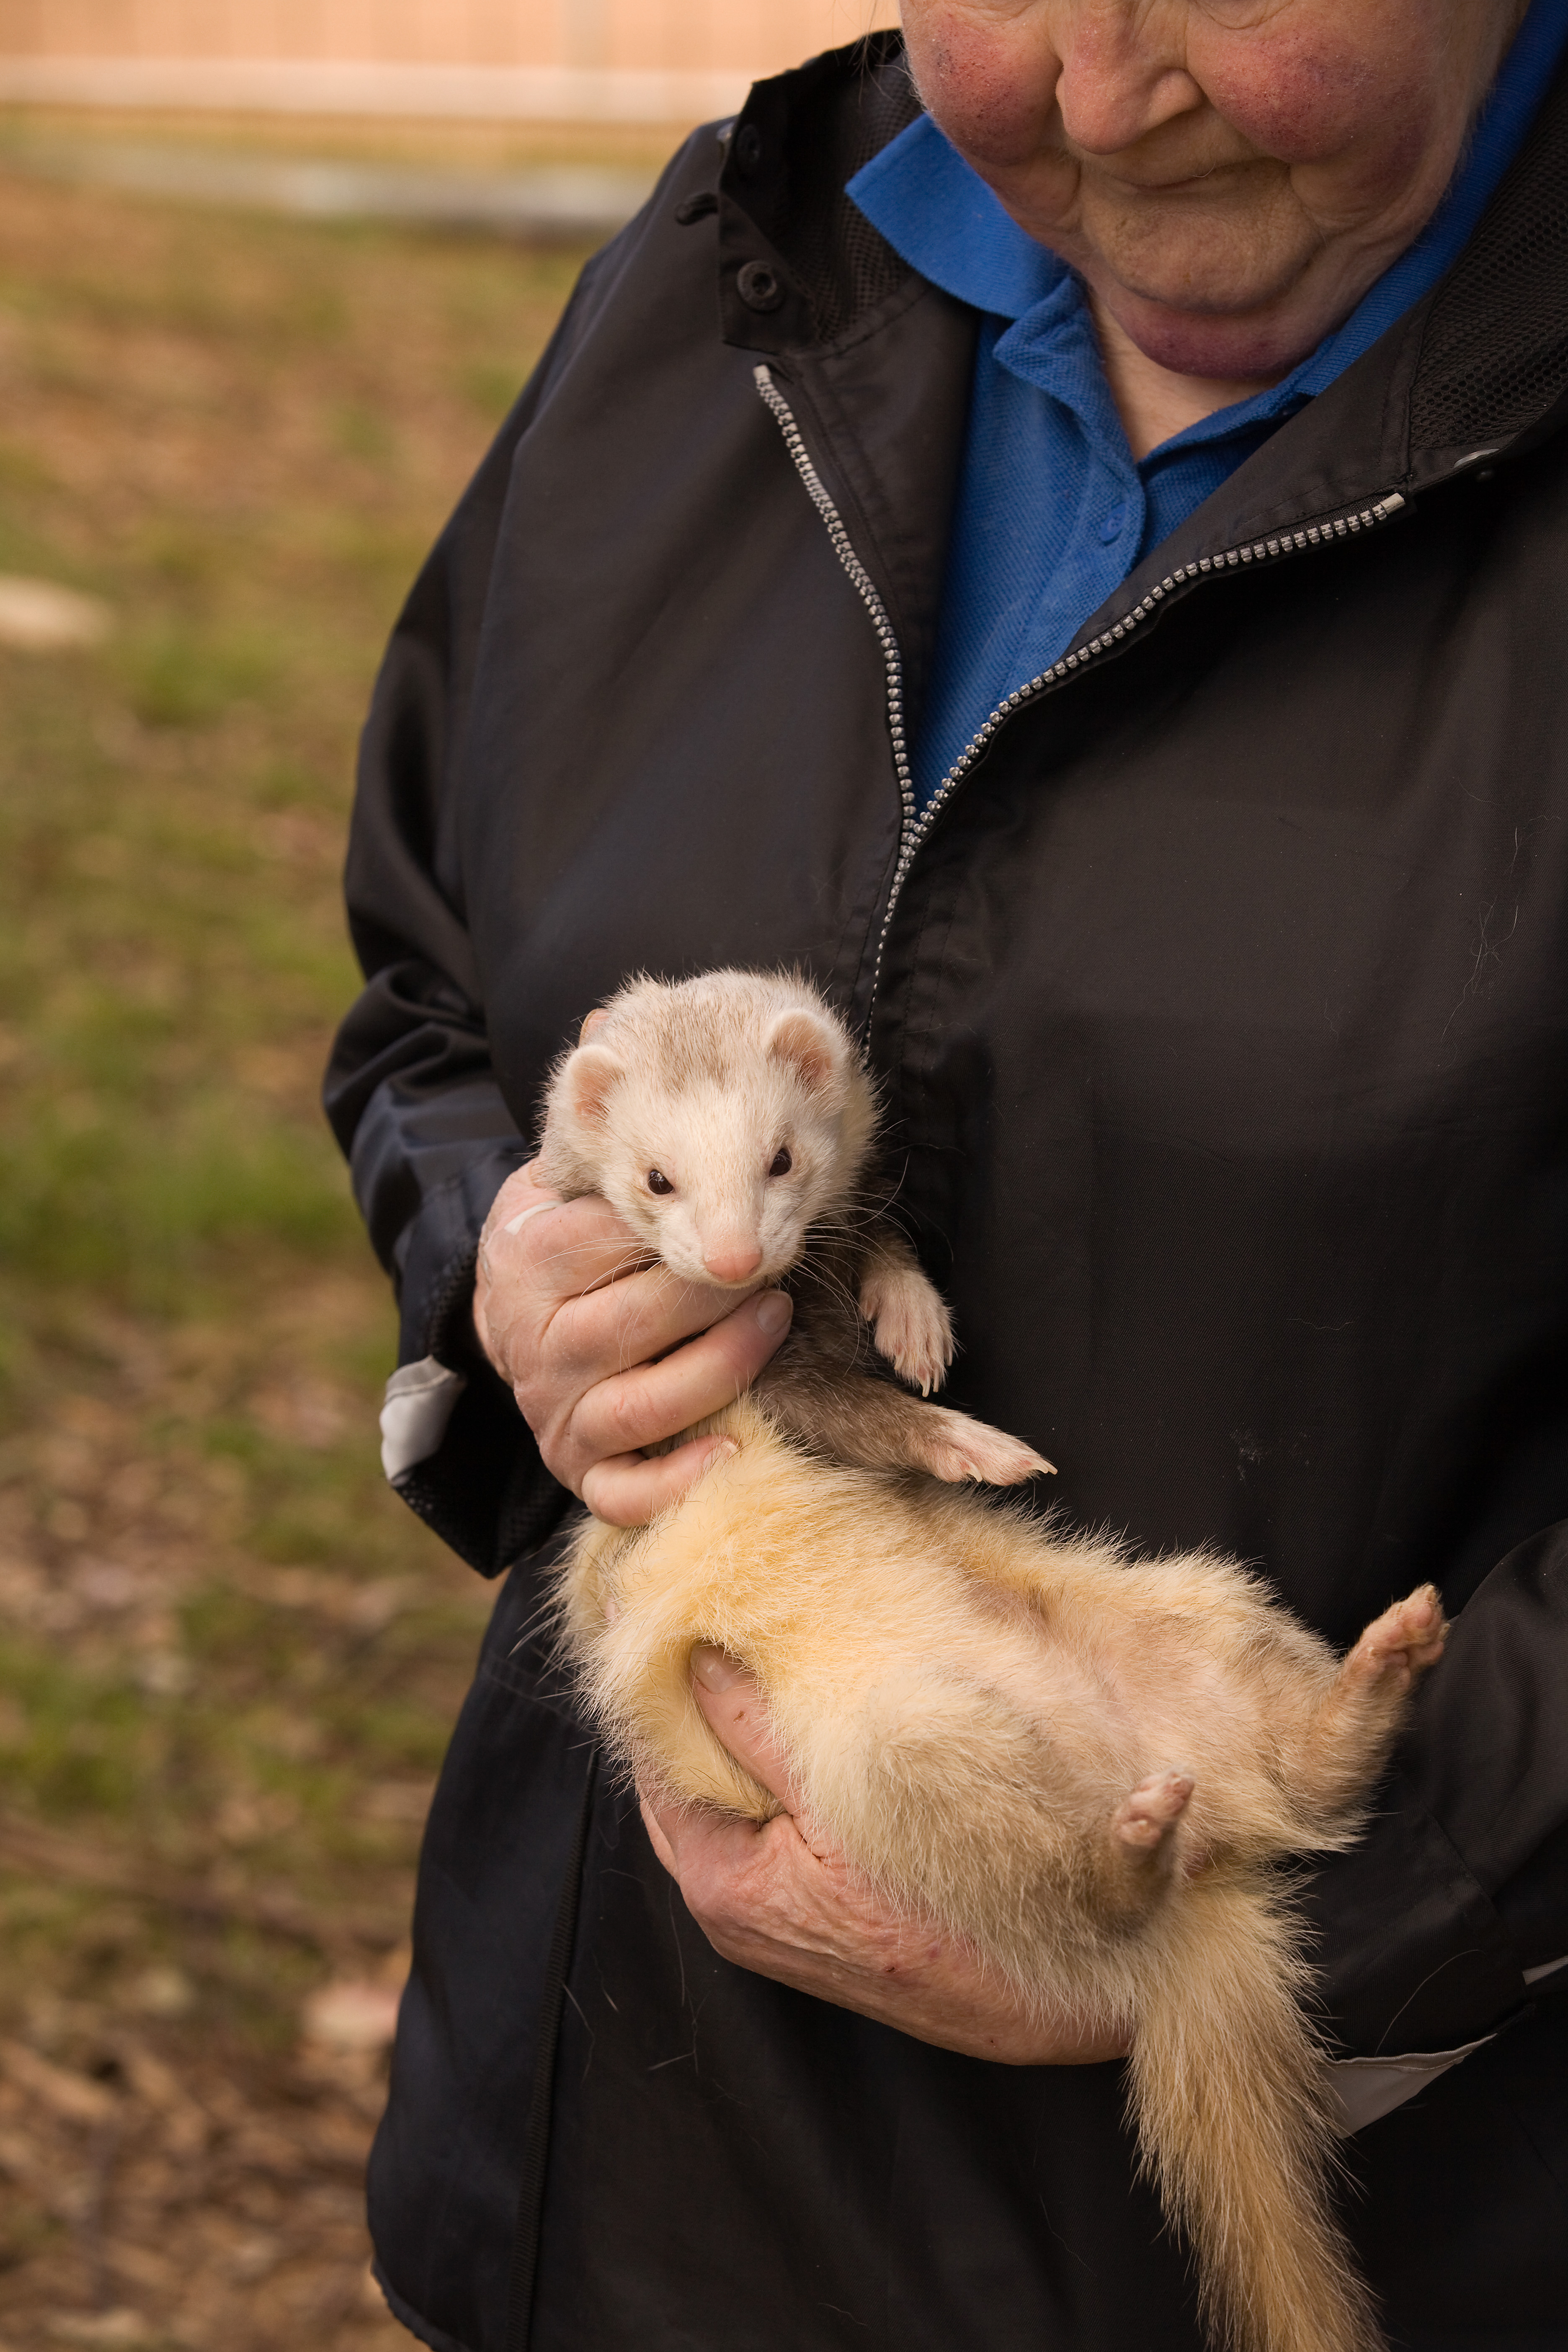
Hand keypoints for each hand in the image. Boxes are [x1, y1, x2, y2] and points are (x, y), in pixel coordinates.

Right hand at [473, 1162, 793, 1525]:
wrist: (511, 1318)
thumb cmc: (566, 1238)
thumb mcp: (563, 1180)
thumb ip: (601, 1142)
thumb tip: (624, 1057)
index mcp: (527, 1263)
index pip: (608, 1241)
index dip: (683, 1224)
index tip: (737, 1208)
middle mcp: (534, 1343)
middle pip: (636, 1322)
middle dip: (717, 1293)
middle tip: (777, 1263)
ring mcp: (554, 1412)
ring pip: (644, 1404)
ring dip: (722, 1367)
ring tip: (777, 1322)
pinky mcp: (575, 1467)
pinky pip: (625, 1492)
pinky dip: (678, 1480)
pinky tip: (733, 1450)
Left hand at [640, 1647, 1132, 2065]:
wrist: (1063, 1992)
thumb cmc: (962, 1913)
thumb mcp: (853, 1808)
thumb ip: (762, 1734)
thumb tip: (700, 1656)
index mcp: (723, 1882)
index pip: (652, 1756)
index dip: (655, 1675)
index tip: (663, 1602)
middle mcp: (729, 1904)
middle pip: (679, 1774)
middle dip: (691, 1695)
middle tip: (709, 1607)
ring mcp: (769, 1912)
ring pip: (724, 1792)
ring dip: (734, 1723)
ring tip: (757, 1641)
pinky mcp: (809, 1910)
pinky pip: (763, 1817)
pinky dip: (768, 1761)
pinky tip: (800, 1708)